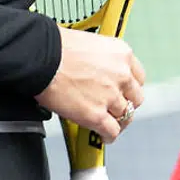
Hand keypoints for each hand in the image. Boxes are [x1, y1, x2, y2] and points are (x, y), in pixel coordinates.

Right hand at [35, 27, 145, 141]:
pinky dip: (108, 136)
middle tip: (114, 107)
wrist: (41, 56)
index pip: (138, 77)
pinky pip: (111, 132)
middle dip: (125, 103)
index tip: (124, 91)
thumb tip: (98, 70)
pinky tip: (102, 135)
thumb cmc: (57, 46)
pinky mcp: (97, 115)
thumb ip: (102, 59)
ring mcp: (110, 96)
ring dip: (116, 120)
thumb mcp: (90, 43)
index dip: (130, 87)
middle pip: (135, 98)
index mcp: (122, 54)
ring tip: (108, 123)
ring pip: (125, 117)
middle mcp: (121, 75)